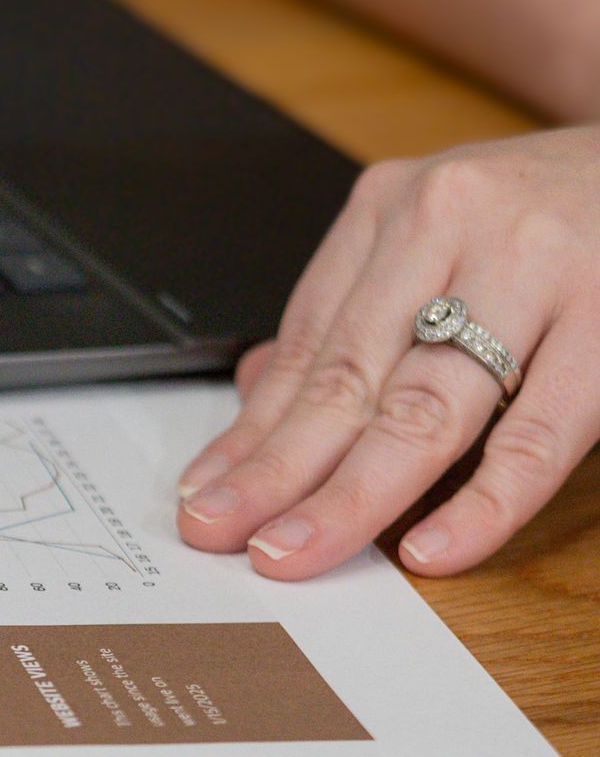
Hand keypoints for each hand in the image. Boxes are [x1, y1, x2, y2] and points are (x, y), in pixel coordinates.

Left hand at [176, 126, 599, 577]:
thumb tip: (255, 401)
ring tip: (298, 550)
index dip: (252, 432)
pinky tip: (433, 550)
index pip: (310, 343)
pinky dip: (483, 501)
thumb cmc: (551, 217)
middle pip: (352, 377)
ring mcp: (537, 268)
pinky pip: (538, 435)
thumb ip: (355, 315)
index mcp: (399, 206)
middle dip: (280, 472)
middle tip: (225, 537)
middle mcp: (457, 222)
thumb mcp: (440, 237)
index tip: (206, 497)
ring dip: (354, 494)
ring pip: (428, 407)